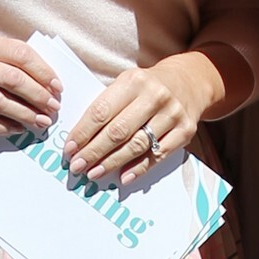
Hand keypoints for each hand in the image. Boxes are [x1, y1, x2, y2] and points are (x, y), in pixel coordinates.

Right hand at [0, 36, 60, 138]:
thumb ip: (19, 65)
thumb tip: (51, 86)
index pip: (21, 55)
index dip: (43, 72)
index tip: (58, 88)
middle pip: (12, 80)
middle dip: (38, 96)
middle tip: (53, 108)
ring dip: (25, 114)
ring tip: (41, 122)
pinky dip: (4, 127)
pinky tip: (19, 129)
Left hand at [66, 52, 223, 184]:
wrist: (189, 82)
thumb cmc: (148, 87)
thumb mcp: (127, 85)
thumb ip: (107, 106)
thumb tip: (80, 139)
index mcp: (133, 81)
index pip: (101, 111)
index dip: (83, 133)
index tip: (69, 149)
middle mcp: (154, 96)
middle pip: (118, 131)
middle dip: (94, 152)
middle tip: (78, 166)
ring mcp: (172, 114)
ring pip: (137, 145)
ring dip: (112, 162)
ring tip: (94, 173)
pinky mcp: (185, 131)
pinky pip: (158, 155)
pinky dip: (139, 168)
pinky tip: (122, 177)